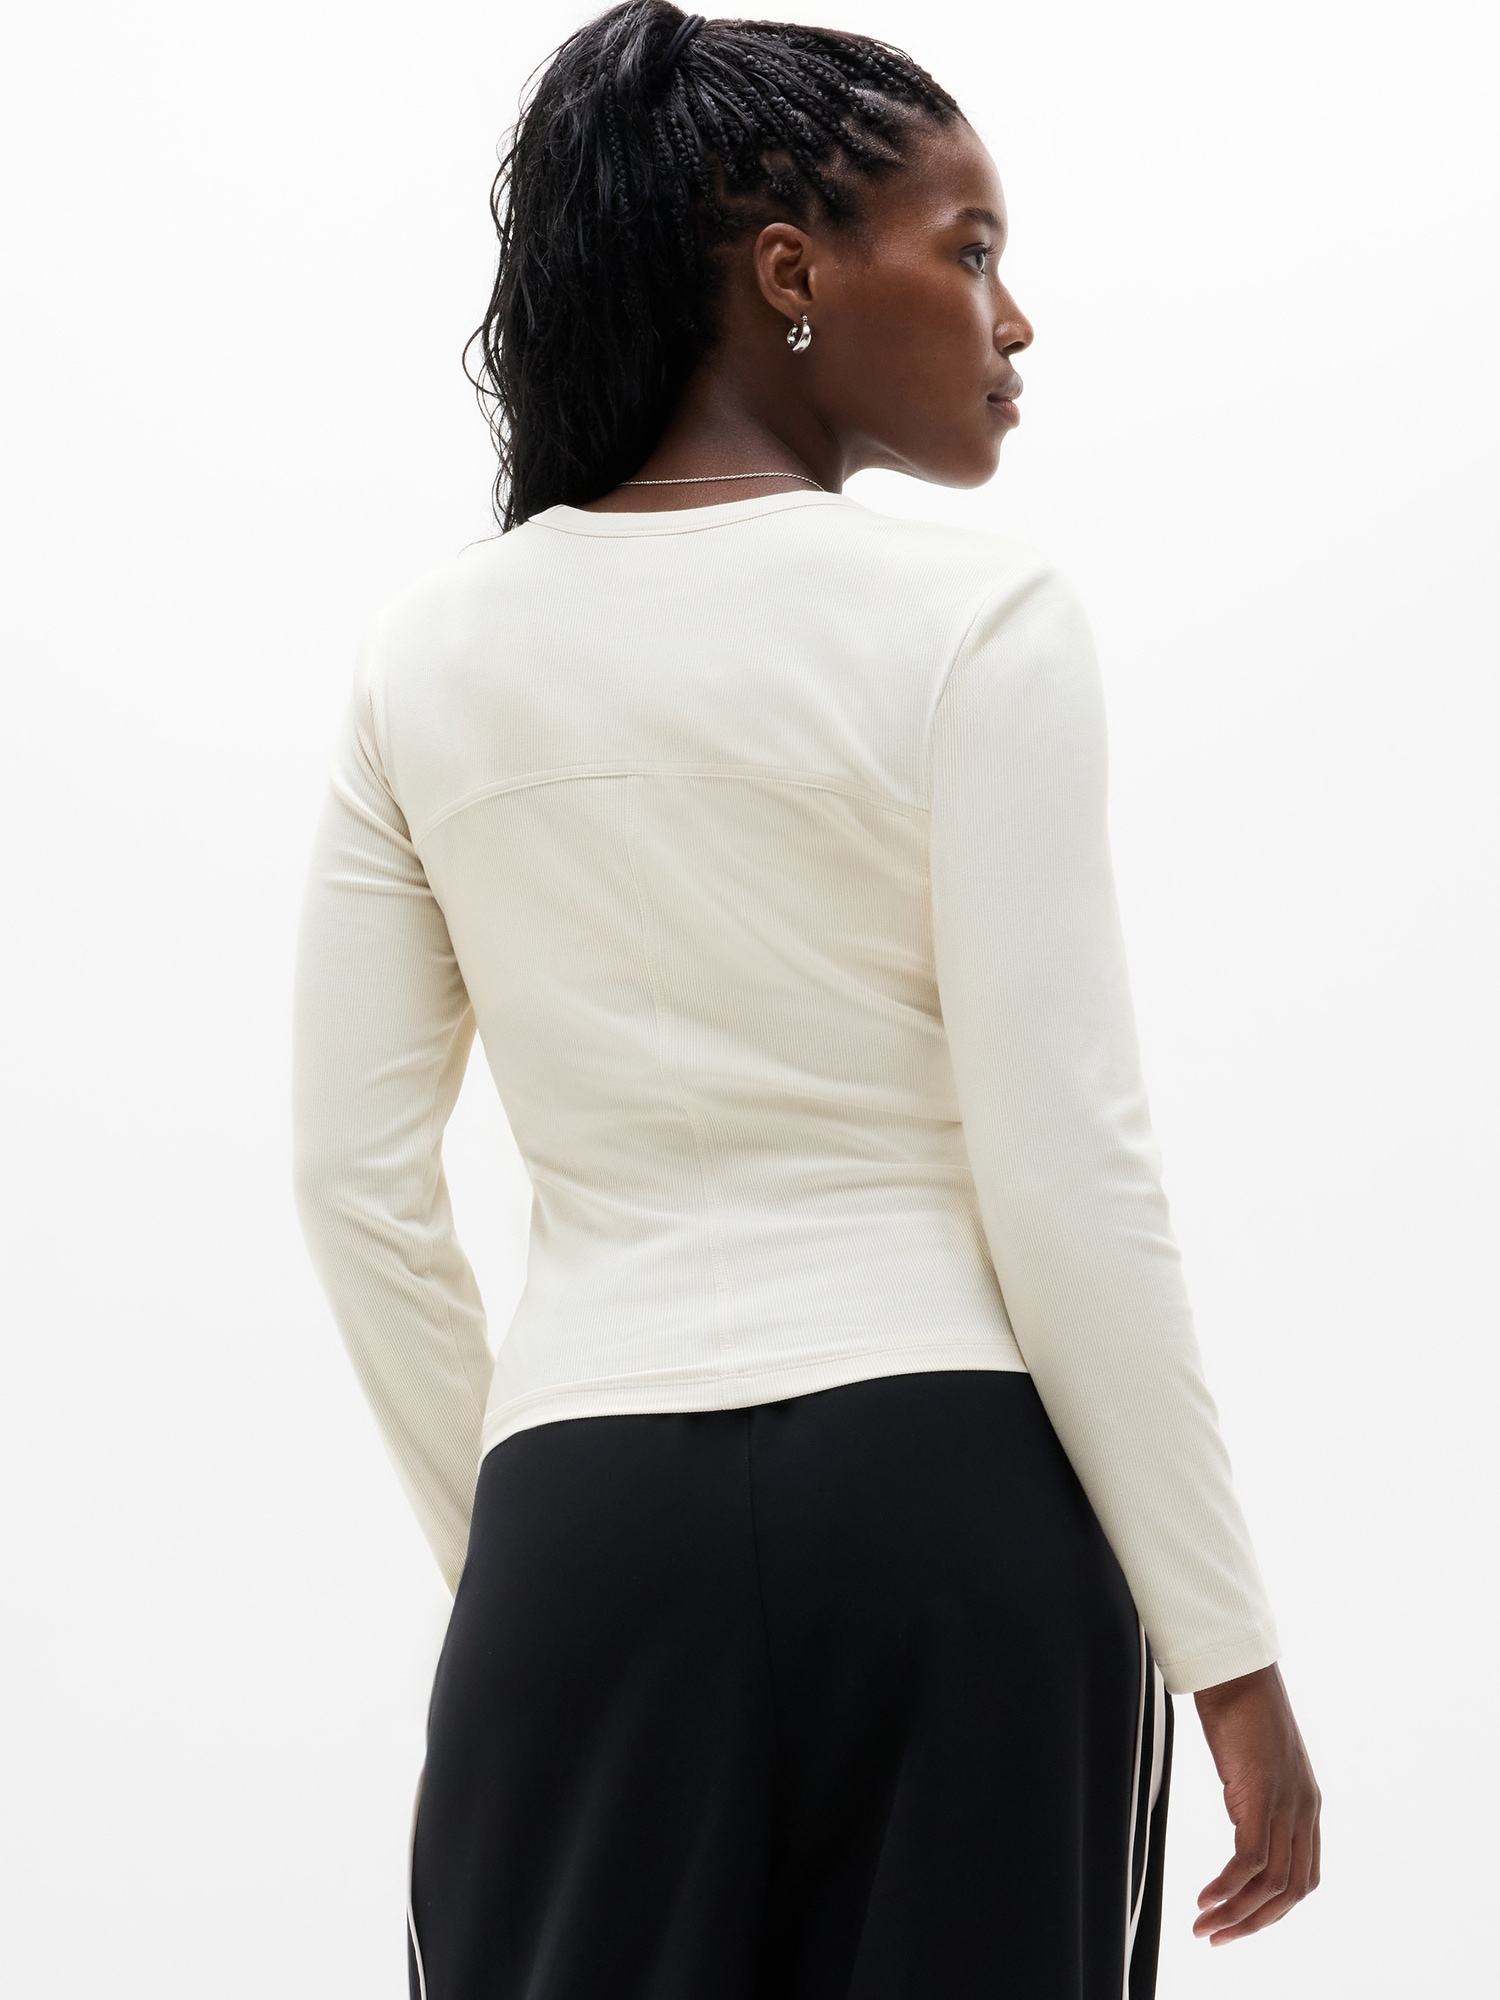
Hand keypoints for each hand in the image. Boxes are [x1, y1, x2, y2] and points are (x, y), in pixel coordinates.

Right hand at [1191, 1662, 1320, 1944]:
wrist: (1237, 1669)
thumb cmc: (1240, 1705)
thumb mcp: (1257, 1761)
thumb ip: (1259, 1793)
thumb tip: (1242, 1813)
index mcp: (1307, 1805)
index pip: (1302, 1878)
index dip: (1273, 1910)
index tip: (1239, 1921)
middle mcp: (1304, 1810)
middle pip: (1290, 1891)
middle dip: (1254, 1923)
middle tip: (1218, 1938)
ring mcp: (1286, 1804)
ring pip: (1270, 1883)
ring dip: (1236, 1913)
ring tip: (1204, 1925)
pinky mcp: (1262, 1795)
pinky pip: (1249, 1860)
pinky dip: (1227, 1886)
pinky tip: (1204, 1897)